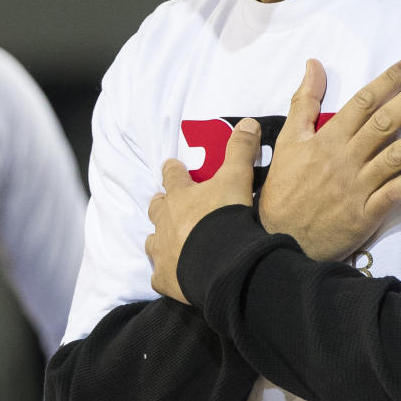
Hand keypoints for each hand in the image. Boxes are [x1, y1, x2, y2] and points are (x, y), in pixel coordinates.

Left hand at [145, 118, 261, 303]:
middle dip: (161, 203)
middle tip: (164, 201)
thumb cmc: (225, 216)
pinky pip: (159, 276)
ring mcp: (162, 251)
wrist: (221, 263)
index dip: (172, 170)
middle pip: (157, 207)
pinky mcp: (165, 278)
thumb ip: (241, 150)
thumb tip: (248, 122)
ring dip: (159, 238)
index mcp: (180, 196)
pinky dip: (165, 274)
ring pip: (152, 241)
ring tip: (166, 240)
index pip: (172, 176)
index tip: (171, 165)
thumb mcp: (237, 177)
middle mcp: (164, 221)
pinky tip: (172, 276)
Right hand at [258, 56, 400, 260]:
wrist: (280, 237)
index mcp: (327, 139)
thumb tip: (313, 64)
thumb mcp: (289, 139)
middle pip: (384, 122)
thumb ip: (303, 101)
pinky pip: (394, 192)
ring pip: (395, 155)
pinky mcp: (365, 214)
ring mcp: (357, 187)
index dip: (387, 80)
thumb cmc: (285, 188)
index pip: (362, 102)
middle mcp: (345, 159)